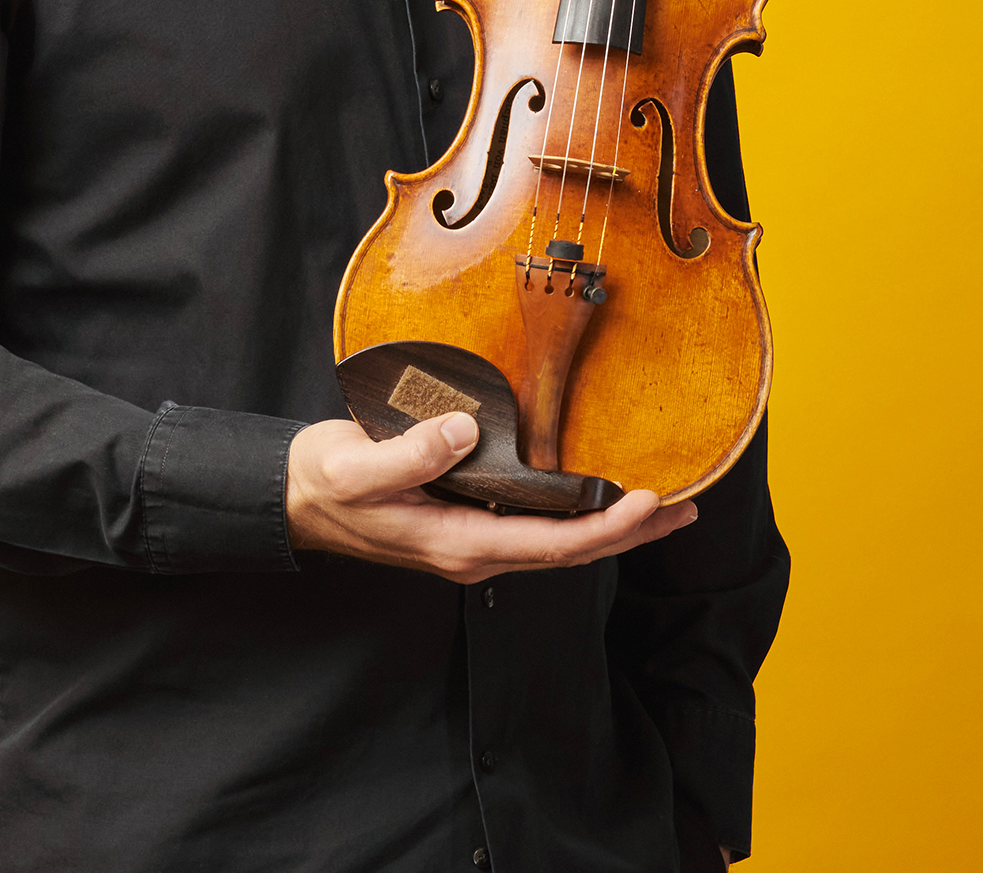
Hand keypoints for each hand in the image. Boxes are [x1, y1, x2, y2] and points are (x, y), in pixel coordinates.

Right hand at [284, 414, 694, 580]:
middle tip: (687, 509)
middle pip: (571, 550)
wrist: (296, 496)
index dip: (605, 528)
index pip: (550, 545)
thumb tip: (467, 432)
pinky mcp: (470, 519)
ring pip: (560, 541)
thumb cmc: (325, 481)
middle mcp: (476, 549)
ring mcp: (475, 538)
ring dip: (613, 526)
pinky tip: (599, 496)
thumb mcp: (356, 466)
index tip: (647, 502)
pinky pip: (539, 525)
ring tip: (664, 507)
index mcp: (458, 543)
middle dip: (630, 532)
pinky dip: (580, 514)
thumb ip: (409, 454)